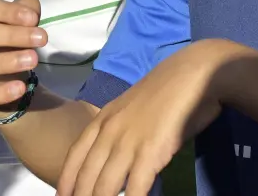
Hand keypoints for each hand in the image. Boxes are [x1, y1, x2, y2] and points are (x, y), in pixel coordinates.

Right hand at [0, 0, 45, 112]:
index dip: (7, 11)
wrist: (6, 77)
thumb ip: (27, 11)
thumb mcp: (21, 22)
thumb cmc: (9, 41)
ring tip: (33, 60)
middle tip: (41, 38)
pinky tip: (19, 88)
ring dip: (5, 62)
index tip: (33, 18)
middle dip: (11, 35)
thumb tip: (31, 9)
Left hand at [58, 40, 232, 195]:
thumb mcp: (130, 110)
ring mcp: (128, 142)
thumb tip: (116, 158)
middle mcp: (109, 132)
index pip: (75, 156)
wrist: (192, 74)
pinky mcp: (150, 152)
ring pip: (105, 185)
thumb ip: (119, 132)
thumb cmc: (166, 91)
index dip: (66, 181)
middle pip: (86, 176)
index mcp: (102, 120)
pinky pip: (136, 186)